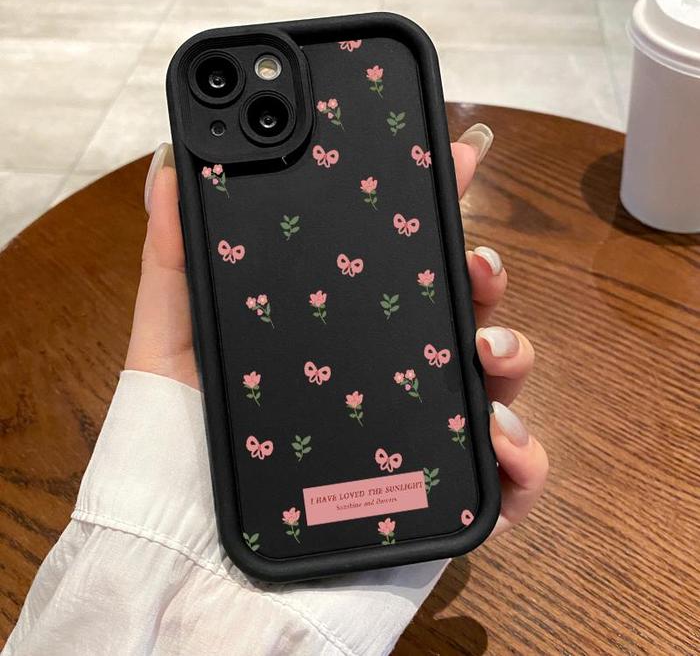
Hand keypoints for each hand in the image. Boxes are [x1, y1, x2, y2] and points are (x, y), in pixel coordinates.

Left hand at [126, 130, 546, 539]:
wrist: (196, 568)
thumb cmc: (181, 452)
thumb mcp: (170, 343)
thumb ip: (173, 260)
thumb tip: (172, 167)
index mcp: (338, 333)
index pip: (399, 261)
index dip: (437, 208)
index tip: (460, 157)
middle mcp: (386, 375)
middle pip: (460, 310)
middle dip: (486, 277)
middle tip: (478, 264)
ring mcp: (419, 434)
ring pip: (495, 382)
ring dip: (513, 354)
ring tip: (488, 352)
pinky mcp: (438, 498)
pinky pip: (505, 478)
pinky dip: (526, 456)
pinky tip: (504, 443)